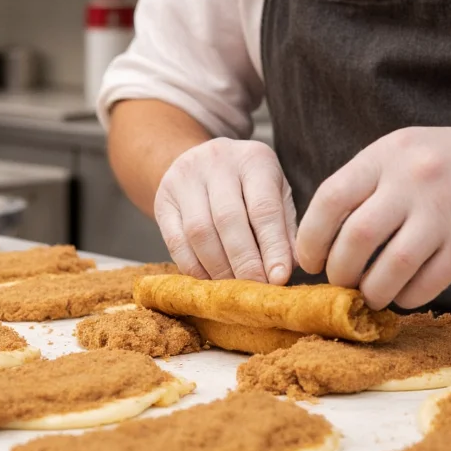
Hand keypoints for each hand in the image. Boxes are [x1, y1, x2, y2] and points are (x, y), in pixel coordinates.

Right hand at [155, 138, 297, 284]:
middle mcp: (217, 162)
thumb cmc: (249, 185)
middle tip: (254, 290)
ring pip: (198, 232)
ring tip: (233, 290)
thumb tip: (288, 269)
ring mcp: (185, 179)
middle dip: (243, 262)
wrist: (202, 162)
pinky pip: (176, 241)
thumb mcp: (275, 194)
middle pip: (228, 220)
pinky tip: (209, 281)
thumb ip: (284, 228)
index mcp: (254, 159)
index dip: (272, 247)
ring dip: (217, 268)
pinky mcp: (163, 200)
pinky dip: (193, 268)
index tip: (279, 278)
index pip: (264, 208)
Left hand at [296, 124, 450, 309]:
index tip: (310, 260)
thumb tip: (315, 241)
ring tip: (366, 293)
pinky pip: (427, 284)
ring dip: (370, 291)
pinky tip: (399, 293)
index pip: (331, 199)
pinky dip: (405, 297)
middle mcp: (413, 181)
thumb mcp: (392, 155)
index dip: (311, 238)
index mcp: (385, 156)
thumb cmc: (434, 164)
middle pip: (357, 238)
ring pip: (392, 268)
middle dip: (339, 271)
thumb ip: (356, 188)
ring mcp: (443, 212)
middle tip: (339, 280)